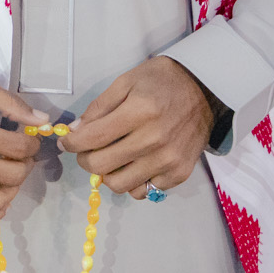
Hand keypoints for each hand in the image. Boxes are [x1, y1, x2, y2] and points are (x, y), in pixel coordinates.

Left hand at [59, 56, 214, 199]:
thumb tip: (76, 131)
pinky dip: (132, 182)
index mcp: (139, 112)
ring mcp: (168, 160)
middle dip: (85, 160)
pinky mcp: (179, 173)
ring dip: (107, 174)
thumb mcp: (126, 81)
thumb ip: (99, 107)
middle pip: (102, 166)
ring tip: (109, 159)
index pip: (92, 139)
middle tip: (86, 151)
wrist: (206, 90)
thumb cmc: (161, 81)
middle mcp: (154, 140)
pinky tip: (132, 165)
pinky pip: (144, 191)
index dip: (71, 143)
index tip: (67, 142)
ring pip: (120, 184)